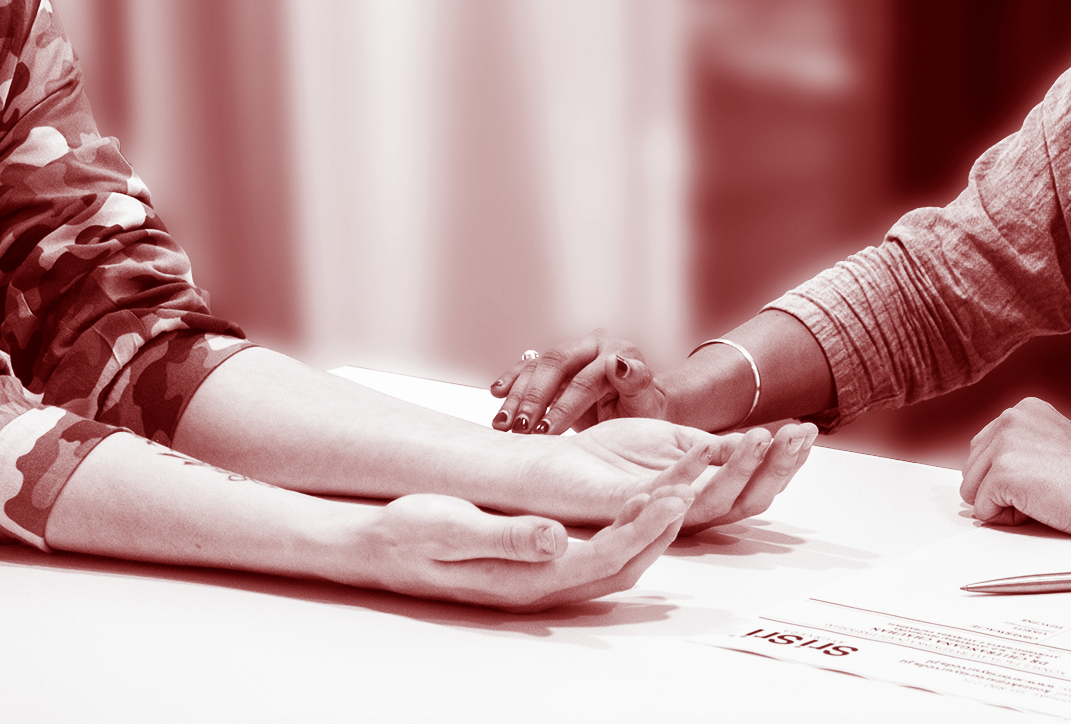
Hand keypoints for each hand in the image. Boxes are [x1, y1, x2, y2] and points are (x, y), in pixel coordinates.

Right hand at [343, 487, 691, 610]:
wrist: (376, 546)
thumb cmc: (409, 532)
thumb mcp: (451, 527)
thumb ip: (507, 535)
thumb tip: (556, 537)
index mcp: (527, 577)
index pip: (603, 556)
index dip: (644, 527)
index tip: (676, 494)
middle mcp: (541, 585)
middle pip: (622, 564)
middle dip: (663, 528)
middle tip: (694, 486)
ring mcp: (540, 579)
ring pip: (614, 563)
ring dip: (650, 532)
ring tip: (679, 492)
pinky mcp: (536, 566)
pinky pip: (596, 555)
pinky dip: (627, 531)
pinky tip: (635, 508)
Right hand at [490, 333, 668, 433]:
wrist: (635, 409)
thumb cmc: (642, 411)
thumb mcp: (646, 404)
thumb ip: (636, 382)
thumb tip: (619, 363)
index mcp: (618, 351)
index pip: (585, 379)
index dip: (565, 406)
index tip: (548, 430)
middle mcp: (592, 346)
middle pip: (556, 364)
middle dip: (535, 399)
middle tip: (521, 428)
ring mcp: (571, 352)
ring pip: (537, 367)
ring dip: (517, 396)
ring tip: (503, 424)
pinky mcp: (554, 364)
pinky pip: (528, 368)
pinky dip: (511, 381)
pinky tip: (497, 393)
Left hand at [553, 417, 816, 527]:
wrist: (550, 464)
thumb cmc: (605, 455)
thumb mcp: (670, 442)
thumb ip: (709, 449)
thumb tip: (755, 441)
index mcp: (698, 498)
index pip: (752, 487)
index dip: (782, 463)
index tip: (807, 430)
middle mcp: (683, 515)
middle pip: (743, 503)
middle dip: (774, 468)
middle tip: (797, 435)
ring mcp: (656, 515)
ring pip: (710, 505)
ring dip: (740, 471)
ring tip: (762, 439)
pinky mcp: (622, 508)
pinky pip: (661, 499)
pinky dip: (687, 476)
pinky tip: (707, 451)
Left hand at [958, 397, 1070, 539]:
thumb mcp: (1052, 446)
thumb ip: (1020, 449)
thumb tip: (985, 476)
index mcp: (1022, 410)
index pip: (982, 450)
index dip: (1007, 477)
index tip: (1043, 479)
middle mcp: (1009, 418)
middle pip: (971, 470)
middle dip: (999, 490)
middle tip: (1044, 491)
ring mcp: (1004, 443)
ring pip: (972, 490)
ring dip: (1003, 505)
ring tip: (1043, 497)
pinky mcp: (1003, 471)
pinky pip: (983, 510)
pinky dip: (1007, 519)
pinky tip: (1040, 507)